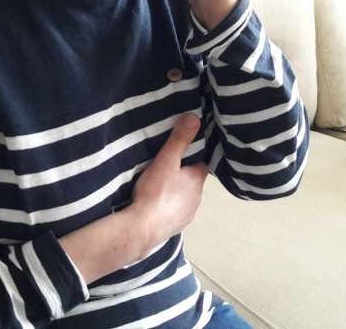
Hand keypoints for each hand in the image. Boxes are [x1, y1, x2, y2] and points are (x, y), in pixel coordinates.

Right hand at [128, 113, 209, 250]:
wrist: (142, 229)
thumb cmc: (155, 192)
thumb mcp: (166, 160)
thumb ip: (179, 139)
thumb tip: (195, 117)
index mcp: (197, 180)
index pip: (202, 163)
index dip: (195, 156)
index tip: (186, 150)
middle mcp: (197, 198)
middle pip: (193, 181)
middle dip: (184, 174)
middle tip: (170, 166)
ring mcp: (187, 215)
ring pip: (185, 198)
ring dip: (177, 192)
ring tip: (162, 185)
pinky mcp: (176, 227)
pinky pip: (175, 212)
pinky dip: (169, 207)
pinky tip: (158, 204)